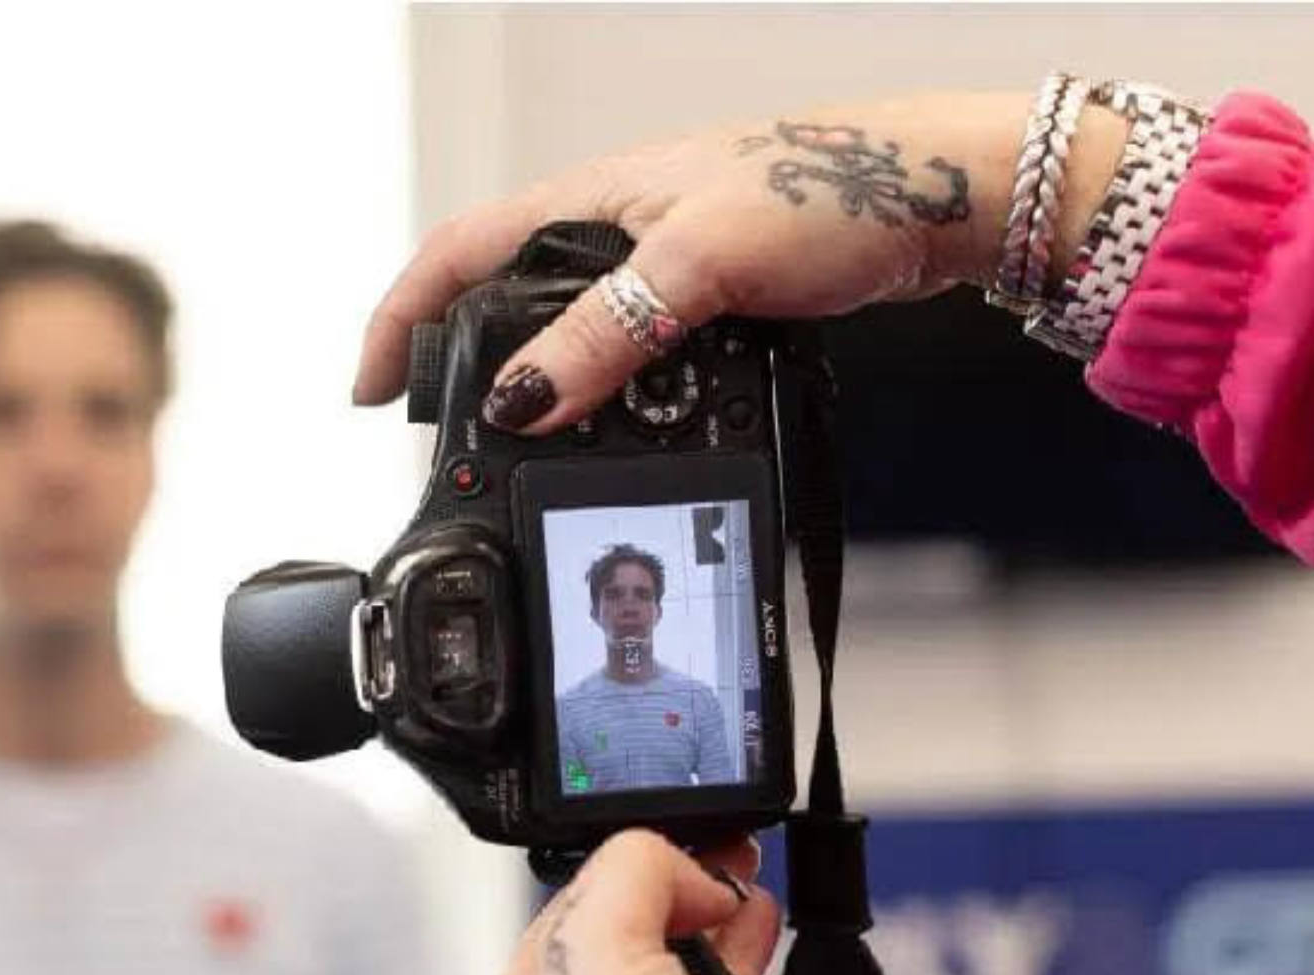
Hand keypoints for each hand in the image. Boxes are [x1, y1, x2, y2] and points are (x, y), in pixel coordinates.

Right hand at [355, 91, 1124, 432]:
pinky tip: (612, 426)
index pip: (458, 253)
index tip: (369, 389)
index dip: (401, 318)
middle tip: (431, 430)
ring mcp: (661, 262)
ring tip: (510, 444)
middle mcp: (615, 224)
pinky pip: (628, 349)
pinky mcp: (708, 297)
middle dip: (455, 357)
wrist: (944, 196)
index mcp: (590, 196)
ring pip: (564, 327)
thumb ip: (604, 334)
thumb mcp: (698, 266)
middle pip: (500, 292)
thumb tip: (519, 403)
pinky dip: (602, 390)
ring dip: (532, 382)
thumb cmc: (835, 190)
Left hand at [477, 830, 827, 974]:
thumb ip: (628, 875)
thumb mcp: (600, 952)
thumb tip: (685, 870)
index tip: (683, 843)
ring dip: (715, 920)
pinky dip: (745, 966)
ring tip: (748, 886)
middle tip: (724, 853)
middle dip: (676, 886)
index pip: (571, 904)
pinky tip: (764, 933)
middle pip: (627, 934)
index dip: (631, 865)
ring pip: (678, 969)